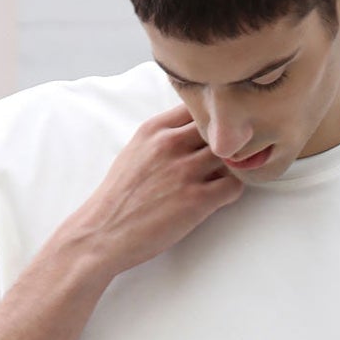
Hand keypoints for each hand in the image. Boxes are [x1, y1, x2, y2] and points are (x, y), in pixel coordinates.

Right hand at [68, 103, 243, 276]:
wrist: (103, 234)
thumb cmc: (119, 198)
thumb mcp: (135, 151)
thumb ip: (163, 136)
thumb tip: (191, 132)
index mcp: (156, 129)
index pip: (199, 105)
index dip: (214, 116)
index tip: (218, 128)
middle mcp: (171, 144)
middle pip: (221, 126)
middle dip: (230, 137)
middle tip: (235, 151)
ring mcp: (186, 172)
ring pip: (232, 154)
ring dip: (236, 164)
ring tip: (230, 174)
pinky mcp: (197, 201)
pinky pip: (235, 185)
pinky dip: (235, 189)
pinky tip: (222, 194)